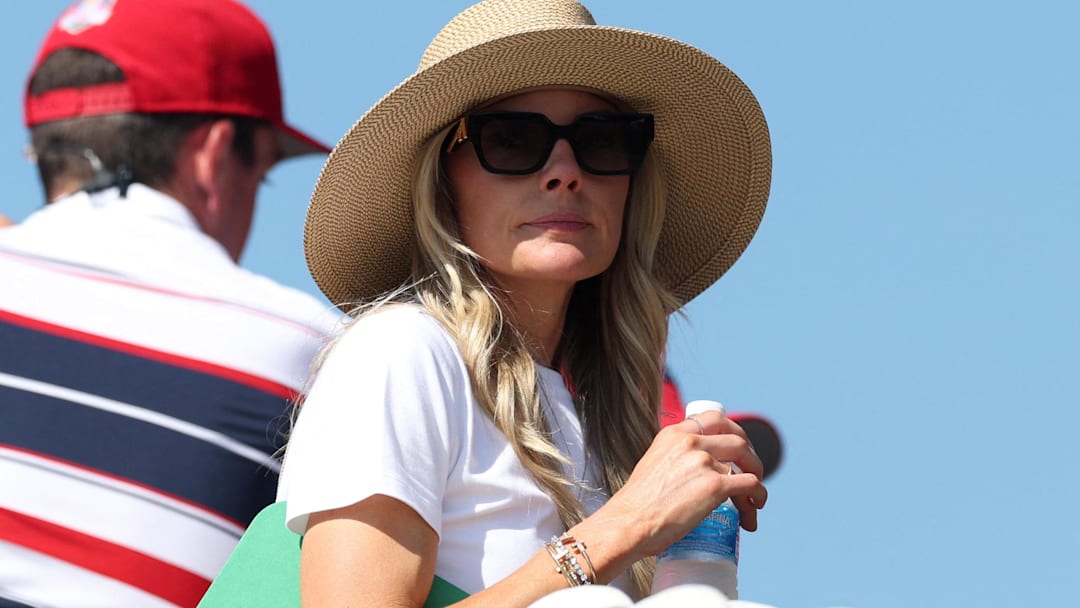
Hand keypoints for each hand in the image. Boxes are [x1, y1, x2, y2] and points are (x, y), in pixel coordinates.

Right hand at [593, 410, 767, 558]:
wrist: (629, 523)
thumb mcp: (652, 464)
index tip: (737, 449)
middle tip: (752, 471)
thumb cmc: (637, 505)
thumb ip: (674, 459)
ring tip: (752, 500)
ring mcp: (704, 462)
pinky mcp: (715, 486)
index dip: (733, 431)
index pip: (714, 418)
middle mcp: (690, 442)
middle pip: (738, 439)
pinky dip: (759, 496)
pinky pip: (751, 485)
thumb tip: (693, 473)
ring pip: (747, 464)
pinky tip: (754, 507)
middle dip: (751, 455)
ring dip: (755, 480)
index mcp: (673, 434)